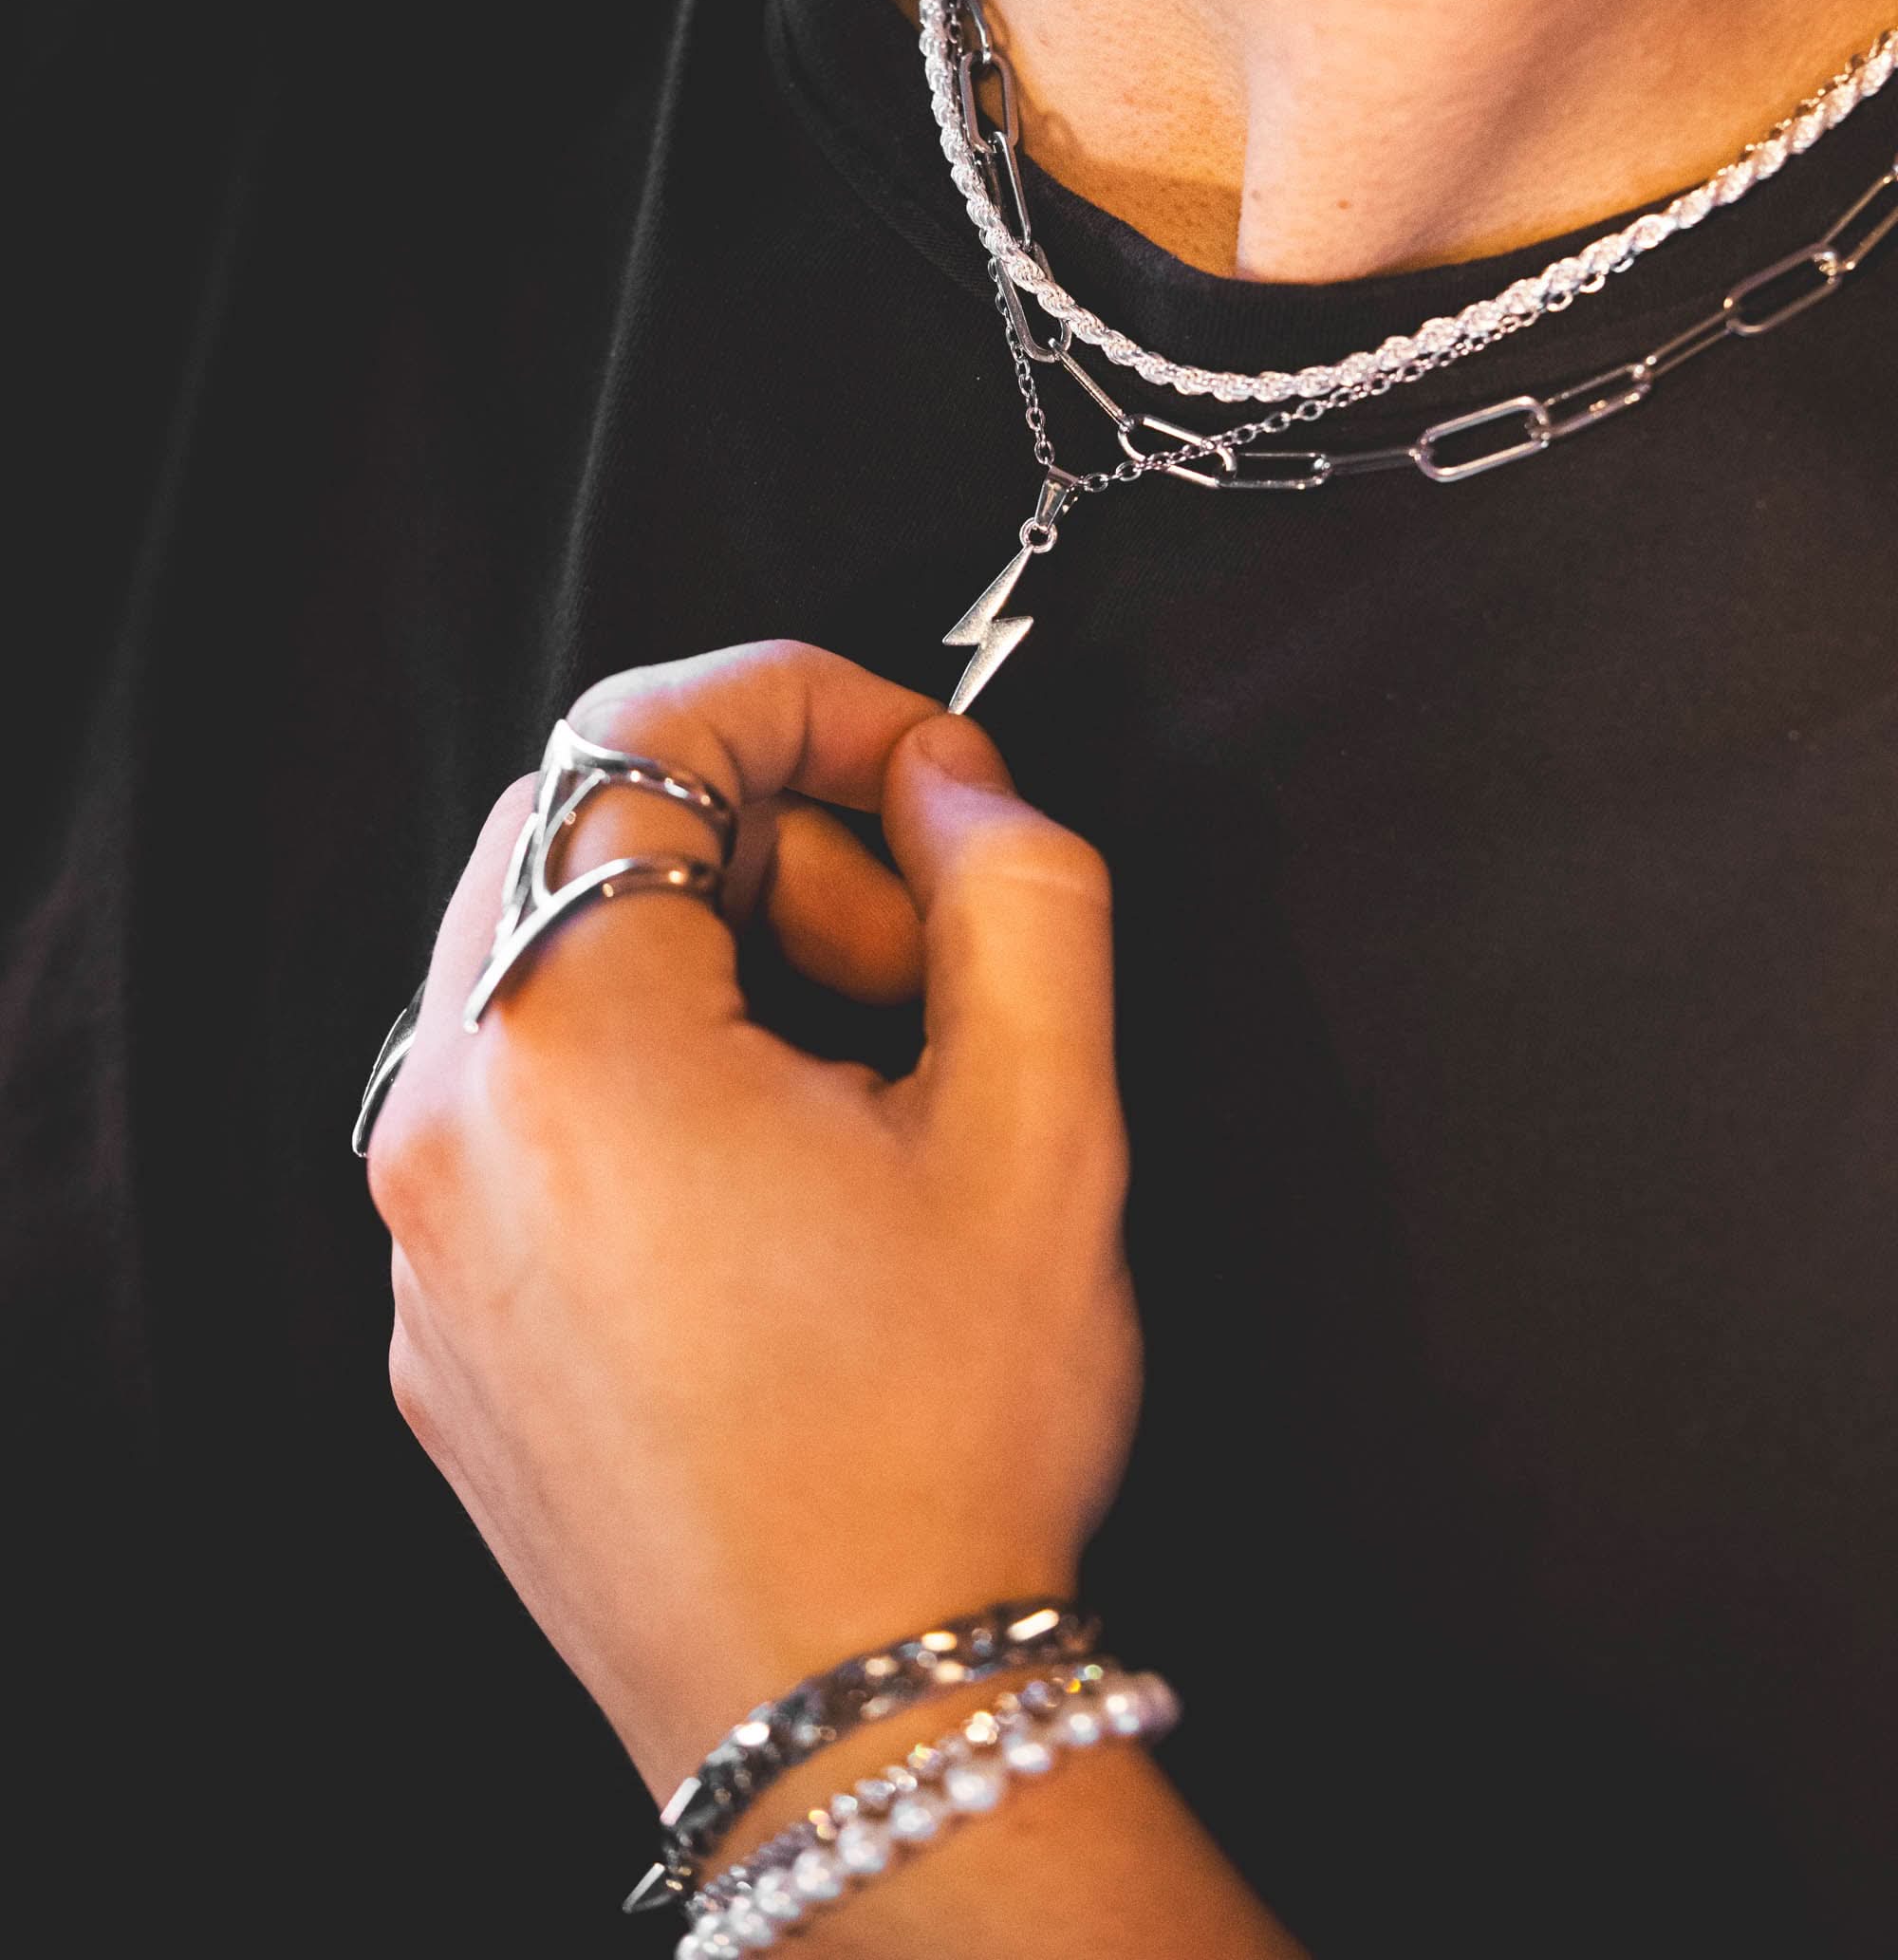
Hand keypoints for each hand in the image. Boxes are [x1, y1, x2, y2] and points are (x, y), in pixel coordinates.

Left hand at [365, 641, 1140, 1798]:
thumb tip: (955, 780)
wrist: (851, 1718)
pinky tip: (787, 1191)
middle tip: (923, 959)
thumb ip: (1017, 885)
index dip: (807, 697)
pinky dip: (655, 1076)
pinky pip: (529, 1107)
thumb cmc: (939, 1434)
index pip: (639, 731)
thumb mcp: (1042, 1125)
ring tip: (872, 1088)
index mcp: (565, 1038)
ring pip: (554, 973)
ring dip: (721, 963)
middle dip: (775, 845)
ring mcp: (421, 1230)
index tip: (927, 762)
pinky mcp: (440, 1317)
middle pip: (588, 844)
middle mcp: (445, 1117)